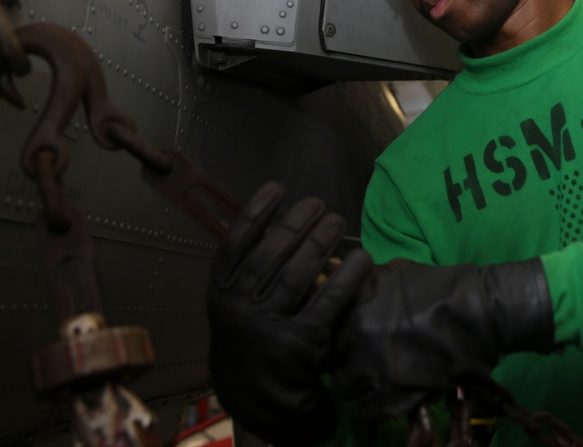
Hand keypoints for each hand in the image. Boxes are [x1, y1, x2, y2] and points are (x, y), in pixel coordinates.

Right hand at [207, 182, 371, 445]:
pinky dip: (347, 276)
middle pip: (272, 252)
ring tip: (338, 221)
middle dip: (298, 221)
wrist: (257, 394)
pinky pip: (328, 301)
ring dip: (322, 240)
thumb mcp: (234, 301)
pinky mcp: (299, 344)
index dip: (256, 210)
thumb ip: (246, 266)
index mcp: (220, 292)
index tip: (278, 188)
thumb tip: (274, 215)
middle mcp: (238, 308)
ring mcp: (267, 326)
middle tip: (320, 204)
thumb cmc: (252, 332)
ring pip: (299, 272)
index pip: (236, 242)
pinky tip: (362, 257)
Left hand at [330, 258, 553, 419]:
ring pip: (344, 389)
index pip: (324, 333)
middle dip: (341, 362)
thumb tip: (339, 276)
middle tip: (357, 360)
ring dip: (354, 386)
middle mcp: (357, 340)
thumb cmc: (437, 286)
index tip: (344, 340)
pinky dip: (372, 407)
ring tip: (369, 381)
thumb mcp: (393, 272)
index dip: (333, 337)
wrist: (475, 312)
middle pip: (331, 362)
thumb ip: (363, 282)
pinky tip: (382, 397)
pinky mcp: (396, 394)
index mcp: (353, 309)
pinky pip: (368, 411)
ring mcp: (376, 369)